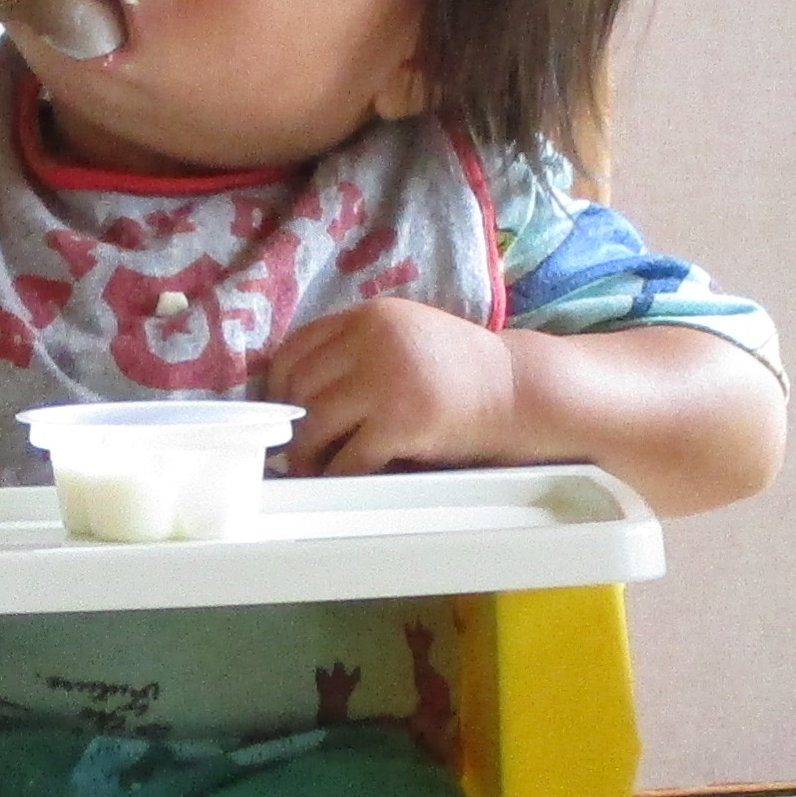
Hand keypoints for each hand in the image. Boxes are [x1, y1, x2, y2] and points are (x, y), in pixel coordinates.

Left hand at [271, 300, 518, 476]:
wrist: (517, 392)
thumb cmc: (460, 371)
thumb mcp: (405, 337)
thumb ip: (357, 349)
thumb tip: (295, 393)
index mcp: (370, 317)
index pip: (297, 347)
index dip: (278, 384)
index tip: (281, 410)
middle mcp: (373, 341)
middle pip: (300, 387)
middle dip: (290, 424)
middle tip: (294, 448)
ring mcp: (387, 381)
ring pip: (314, 423)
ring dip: (306, 454)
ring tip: (312, 468)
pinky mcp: (401, 422)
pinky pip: (348, 457)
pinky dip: (337, 474)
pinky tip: (341, 479)